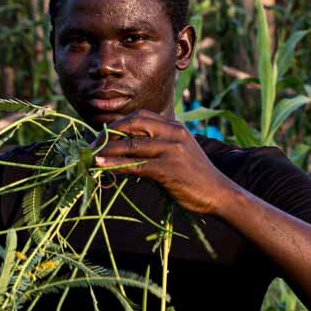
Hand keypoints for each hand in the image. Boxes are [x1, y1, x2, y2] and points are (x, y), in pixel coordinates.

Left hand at [93, 110, 232, 215]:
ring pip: (131, 145)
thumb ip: (156, 147)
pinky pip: (135, 165)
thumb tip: (124, 151)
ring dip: (107, 150)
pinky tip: (103, 167)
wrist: (218, 194)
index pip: (140, 116)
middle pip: (133, 124)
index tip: (103, 135)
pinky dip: (116, 165)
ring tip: (92, 156)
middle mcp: (174, 133)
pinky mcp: (168, 170)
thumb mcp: (178, 153)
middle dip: (109, 133)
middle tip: (93, 145)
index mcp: (175, 127)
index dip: (118, 124)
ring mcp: (171, 150)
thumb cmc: (196, 177)